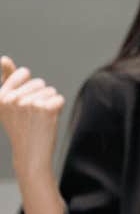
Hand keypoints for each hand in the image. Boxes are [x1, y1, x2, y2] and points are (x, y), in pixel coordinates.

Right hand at [0, 56, 64, 174]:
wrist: (31, 155)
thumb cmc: (21, 127)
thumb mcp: (9, 104)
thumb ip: (7, 79)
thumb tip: (4, 58)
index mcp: (0, 96)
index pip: (24, 73)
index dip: (29, 87)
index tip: (24, 105)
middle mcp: (12, 98)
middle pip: (39, 82)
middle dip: (40, 96)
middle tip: (32, 117)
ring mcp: (29, 103)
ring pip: (50, 91)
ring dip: (48, 104)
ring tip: (38, 120)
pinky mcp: (46, 109)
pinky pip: (59, 99)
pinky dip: (57, 109)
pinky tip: (48, 122)